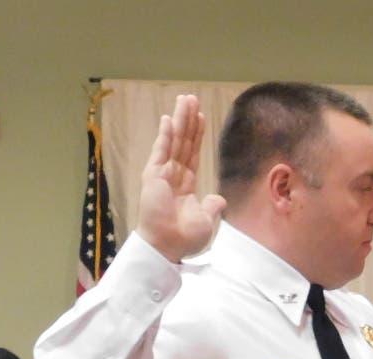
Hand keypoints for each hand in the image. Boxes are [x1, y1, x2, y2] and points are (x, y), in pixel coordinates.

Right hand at [136, 94, 226, 261]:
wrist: (167, 246)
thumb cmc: (184, 238)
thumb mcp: (206, 221)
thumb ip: (212, 206)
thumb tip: (219, 198)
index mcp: (186, 185)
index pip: (192, 154)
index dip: (197, 135)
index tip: (201, 117)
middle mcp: (173, 176)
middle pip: (183, 141)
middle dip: (188, 120)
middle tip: (192, 98)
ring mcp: (162, 174)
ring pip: (174, 141)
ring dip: (180, 120)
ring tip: (185, 100)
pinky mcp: (154, 175)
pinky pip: (161, 150)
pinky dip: (166, 134)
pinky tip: (170, 118)